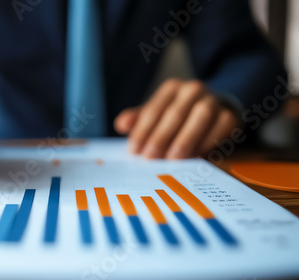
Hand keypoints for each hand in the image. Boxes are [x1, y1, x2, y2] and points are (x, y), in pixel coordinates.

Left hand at [114, 79, 237, 158]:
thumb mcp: (155, 115)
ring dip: (185, 139)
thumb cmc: (177, 116)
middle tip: (150, 159)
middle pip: (174, 113)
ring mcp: (213, 100)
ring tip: (172, 159)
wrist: (214, 112)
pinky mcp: (229, 114)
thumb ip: (138, 120)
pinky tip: (196, 155)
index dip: (142, 131)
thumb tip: (121, 125)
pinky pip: (221, 126)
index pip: (153, 110)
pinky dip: (208, 140)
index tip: (133, 151)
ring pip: (201, 116)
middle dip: (161, 137)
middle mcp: (193, 89)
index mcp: (171, 88)